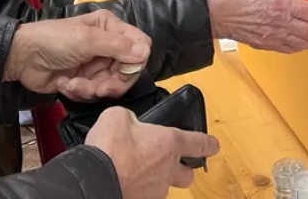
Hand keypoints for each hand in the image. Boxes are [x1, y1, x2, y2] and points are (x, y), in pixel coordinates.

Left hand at [3, 11, 150, 100]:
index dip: (134, 62)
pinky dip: (79, 92)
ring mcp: (95, 65)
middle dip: (112, 83)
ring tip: (73, 84)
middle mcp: (107, 46)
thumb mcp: (87, 40)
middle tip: (98, 88)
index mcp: (110, 28)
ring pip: (110, 85)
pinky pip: (93, 94)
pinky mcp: (84, 81)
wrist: (21, 58)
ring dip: (91, 89)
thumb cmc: (54, 40)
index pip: (139, 46)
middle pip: (127, 71)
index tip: (122, 71)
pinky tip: (65, 84)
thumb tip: (146, 52)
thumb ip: (118, 46)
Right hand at [87, 107, 219, 198]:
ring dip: (159, 181)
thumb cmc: (108, 147)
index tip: (214, 146)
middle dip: (183, 169)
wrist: (94, 180)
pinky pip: (147, 196)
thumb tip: (129, 123)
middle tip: (172, 163)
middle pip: (189, 175)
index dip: (209, 144)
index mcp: (169, 142)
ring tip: (141, 173)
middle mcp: (168, 169)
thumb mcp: (118, 116)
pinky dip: (141, 190)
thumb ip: (130, 118)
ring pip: (166, 188)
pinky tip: (127, 182)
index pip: (199, 143)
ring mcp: (156, 190)